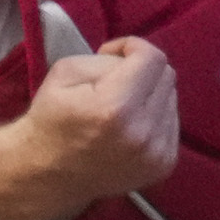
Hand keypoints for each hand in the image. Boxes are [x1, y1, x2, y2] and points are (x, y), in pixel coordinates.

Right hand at [0, 34, 179, 219]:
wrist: (46, 173)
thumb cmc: (51, 119)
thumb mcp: (65, 72)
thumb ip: (106, 58)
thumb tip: (134, 59)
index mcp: (116, 107)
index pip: (153, 58)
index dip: (133, 46)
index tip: (113, 53)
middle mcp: (143, 132)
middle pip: (167, 77)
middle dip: (142, 69)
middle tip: (114, 80)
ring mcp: (157, 152)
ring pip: (172, 98)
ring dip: (149, 94)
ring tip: (120, 106)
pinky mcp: (165, 164)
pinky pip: (172, 122)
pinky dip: (155, 116)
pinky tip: (130, 125)